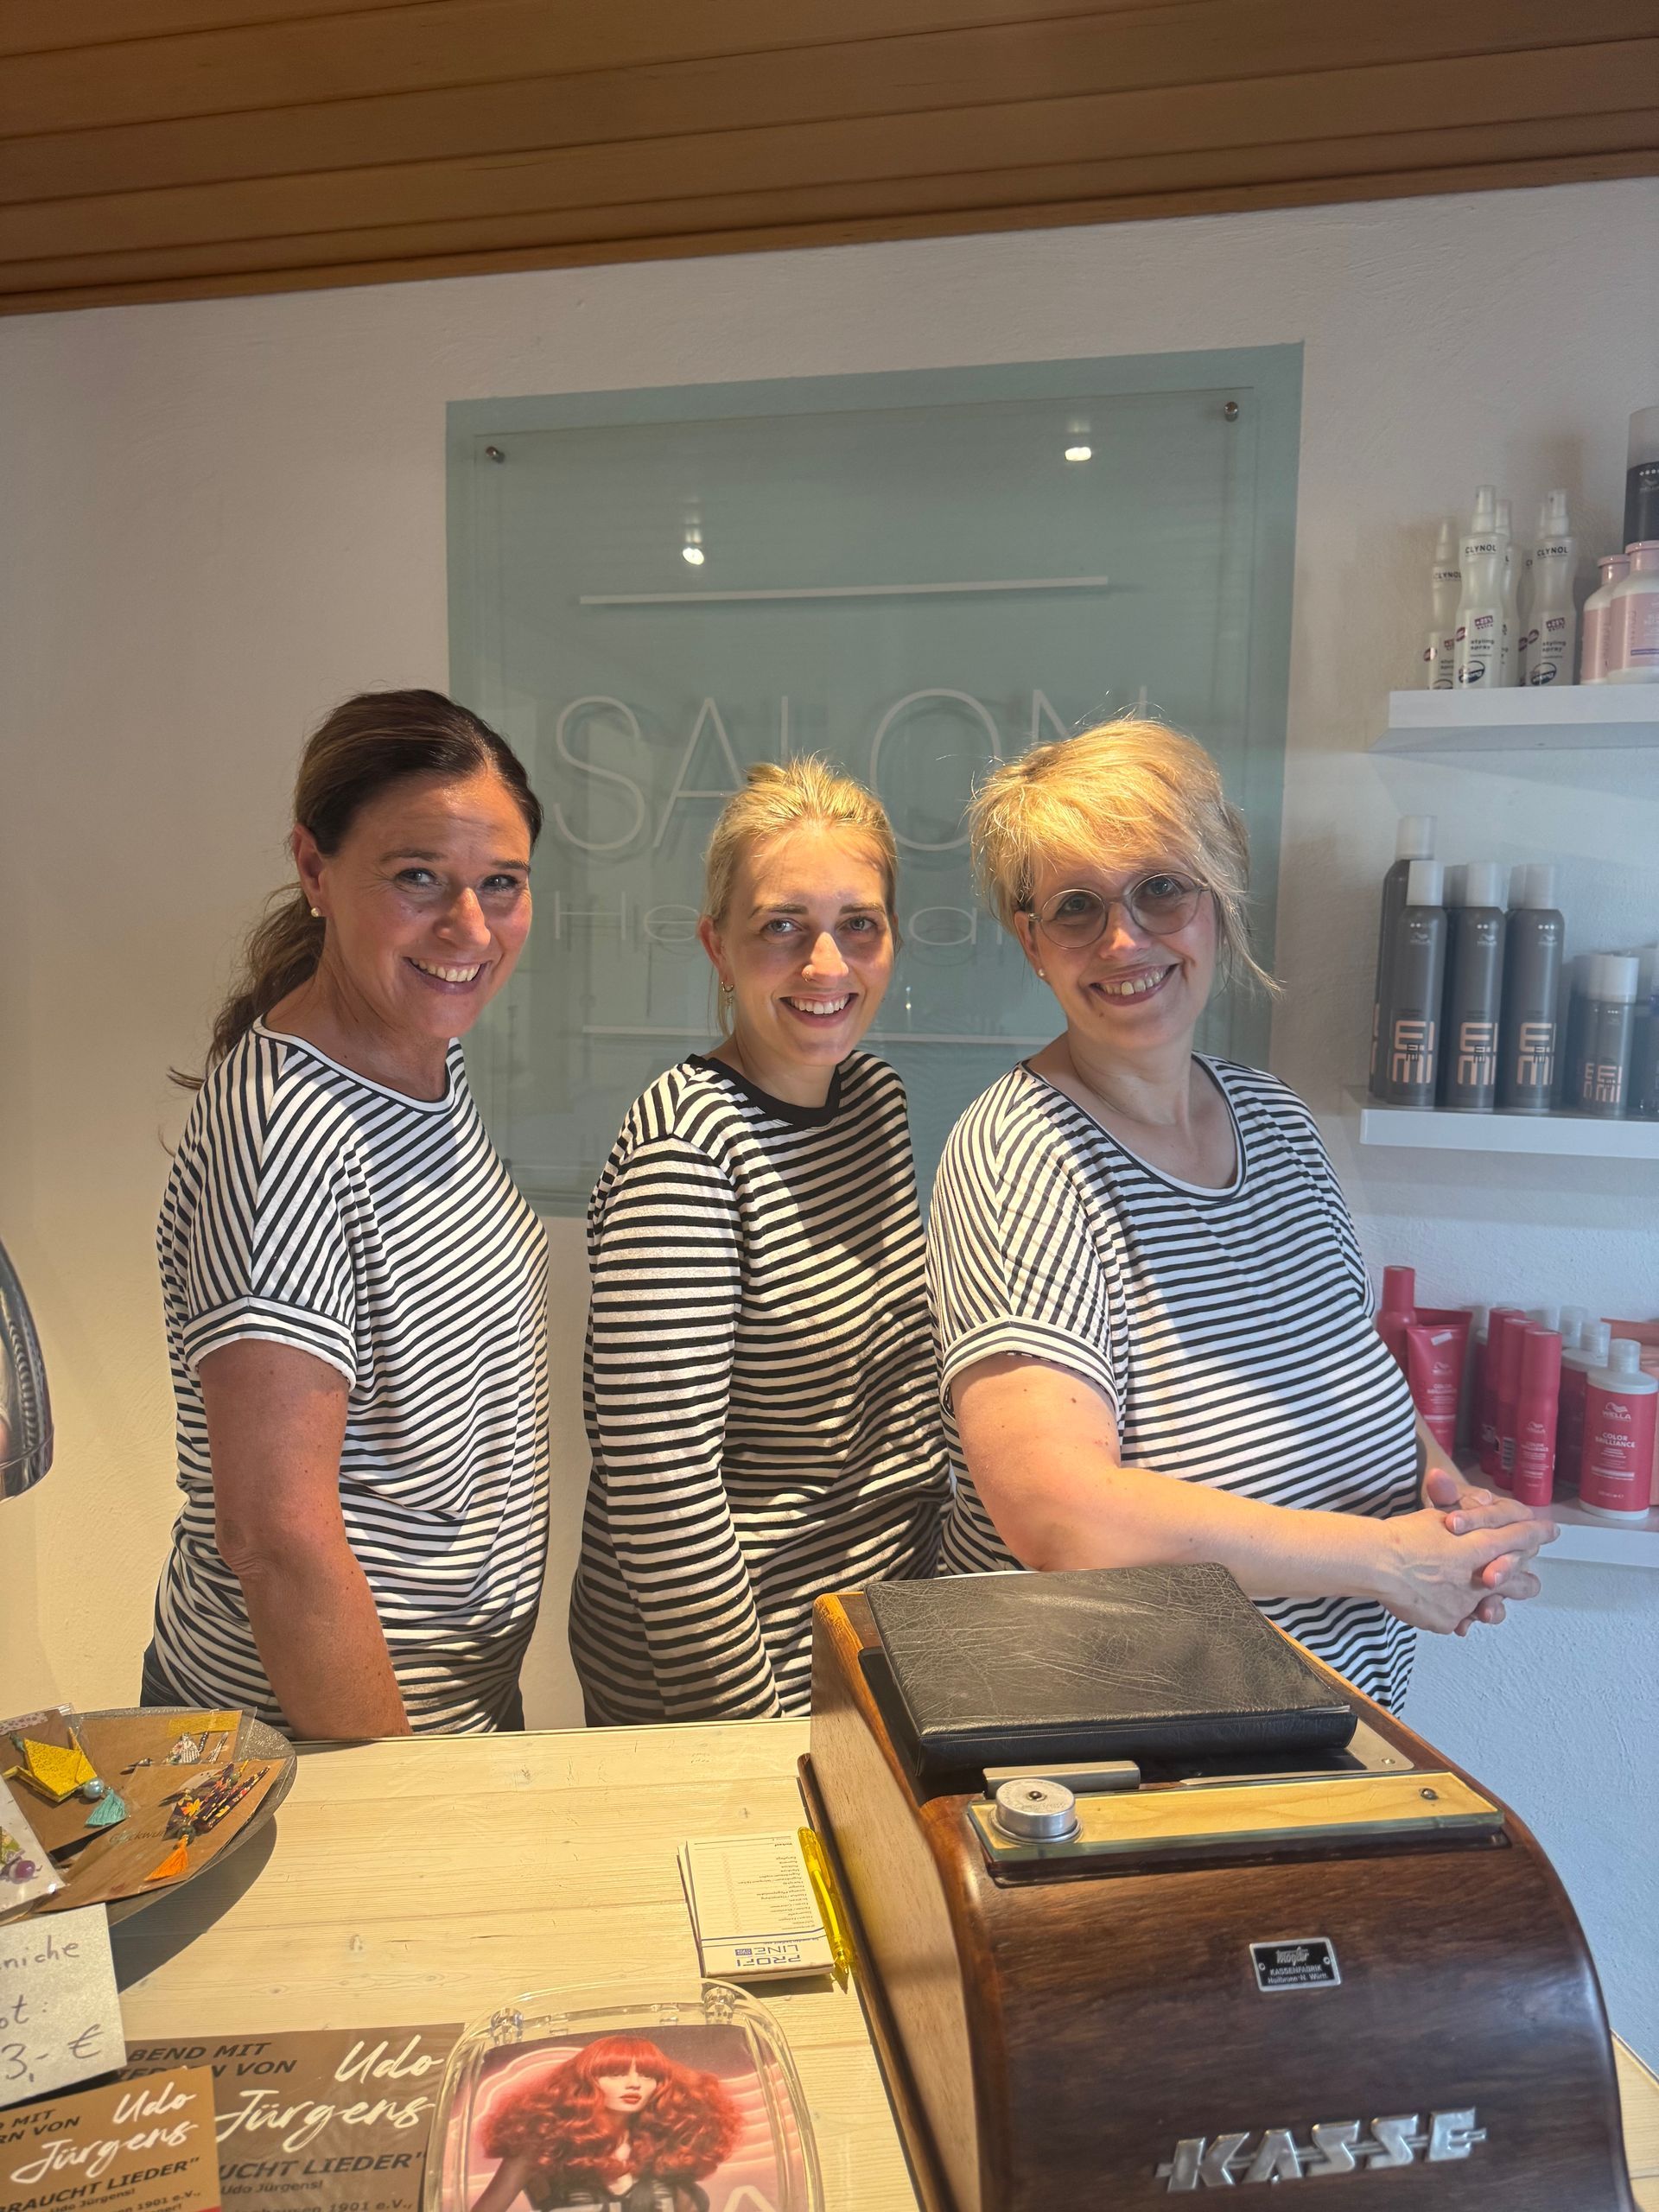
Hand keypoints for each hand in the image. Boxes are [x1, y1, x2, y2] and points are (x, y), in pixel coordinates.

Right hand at [1372, 1494, 1553, 1634]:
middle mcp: (1482, 1577)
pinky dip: (1455, 1615)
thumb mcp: (1435, 1513)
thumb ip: (1457, 1506)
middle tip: (1523, 1577)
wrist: (1380, 1564)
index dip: (1536, 1533)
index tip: (1550, 1530)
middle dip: (1524, 1580)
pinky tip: (1447, 1608)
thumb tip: (1475, 1494)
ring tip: (1485, 1603)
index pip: (1520, 1538)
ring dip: (1490, 1605)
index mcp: (1481, 1547)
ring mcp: (1467, 1603)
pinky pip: (1460, 1621)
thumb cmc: (1405, 1536)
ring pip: (1494, 1609)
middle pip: (1522, 1584)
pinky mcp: (1449, 1620)